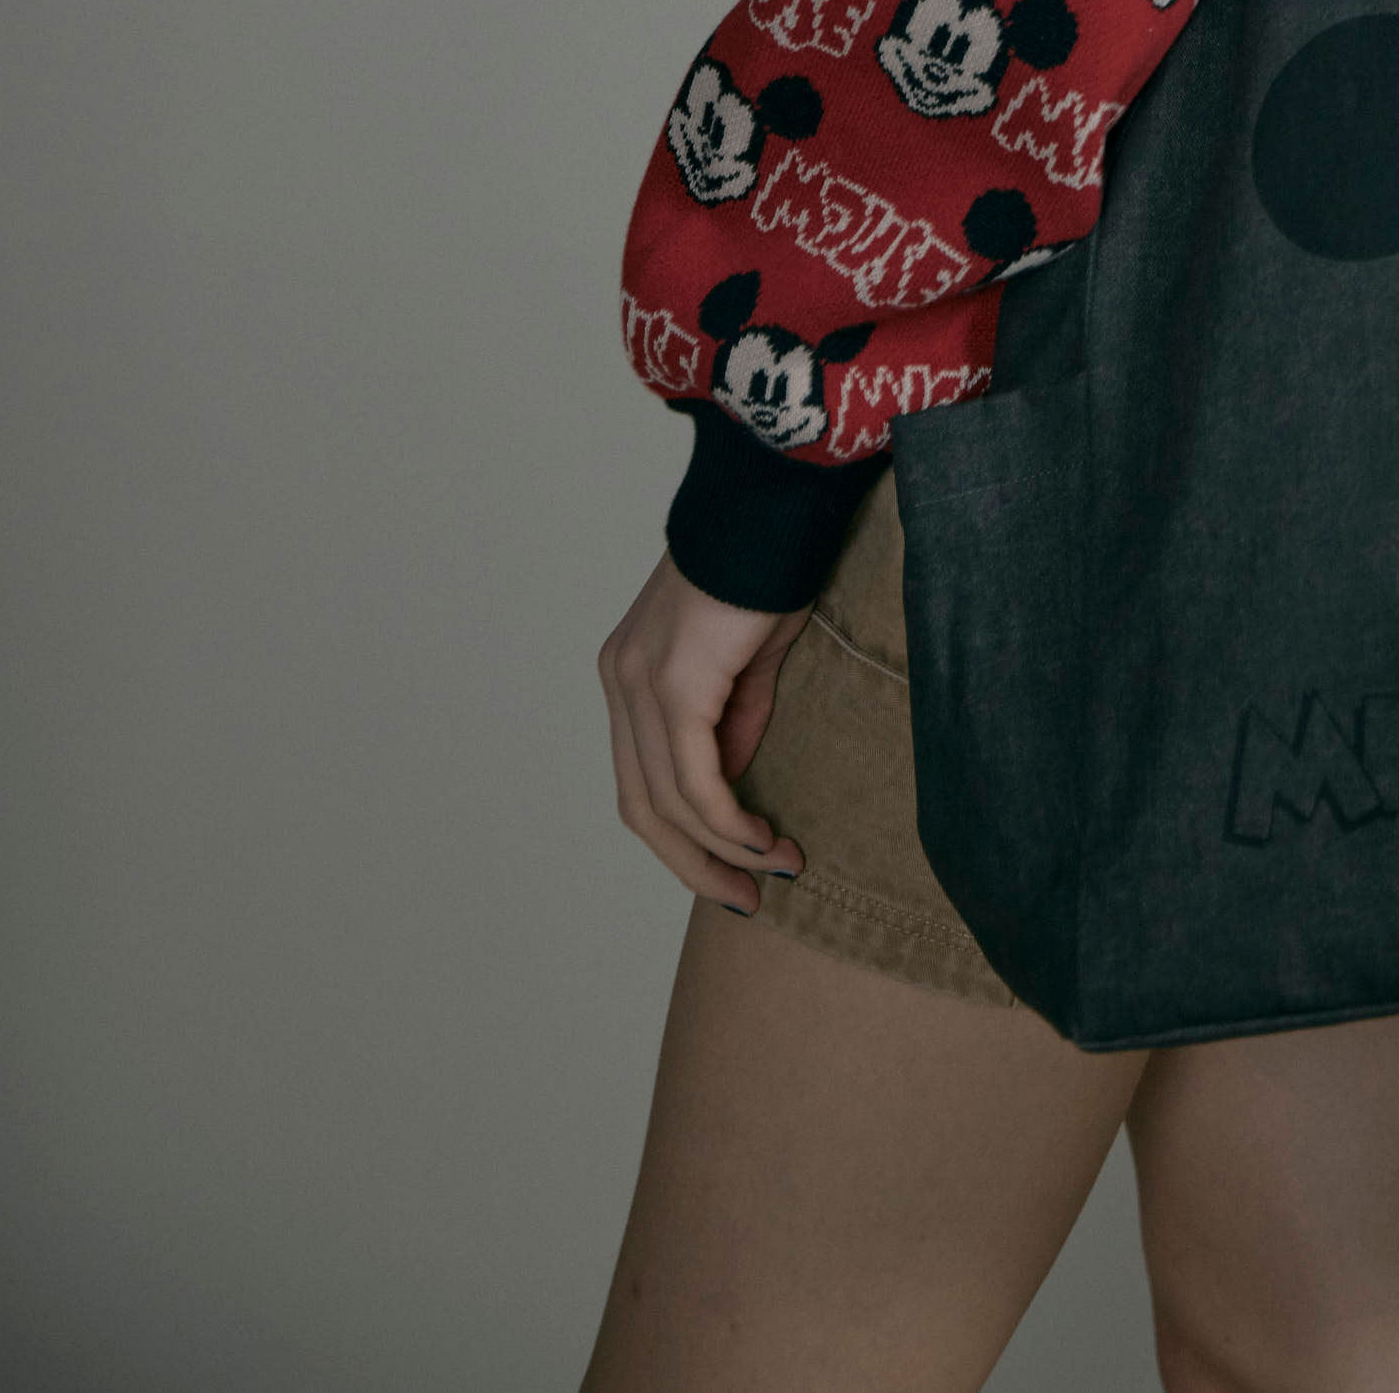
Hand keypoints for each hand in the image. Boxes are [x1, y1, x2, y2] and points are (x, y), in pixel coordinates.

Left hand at [597, 547, 813, 911]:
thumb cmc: (769, 566)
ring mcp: (637, 683)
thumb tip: (732, 789)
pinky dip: (729, 823)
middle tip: (750, 896)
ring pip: (667, 804)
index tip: (740, 870)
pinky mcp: (671, 686)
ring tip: (778, 869)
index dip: (685, 838)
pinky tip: (765, 839)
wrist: (774, 502)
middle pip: (643, 807)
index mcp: (630, 672)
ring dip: (723, 852)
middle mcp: (620, 679)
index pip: (642, 780)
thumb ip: (733, 724)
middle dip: (696, 864)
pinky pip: (695, 782)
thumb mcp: (750, 662)